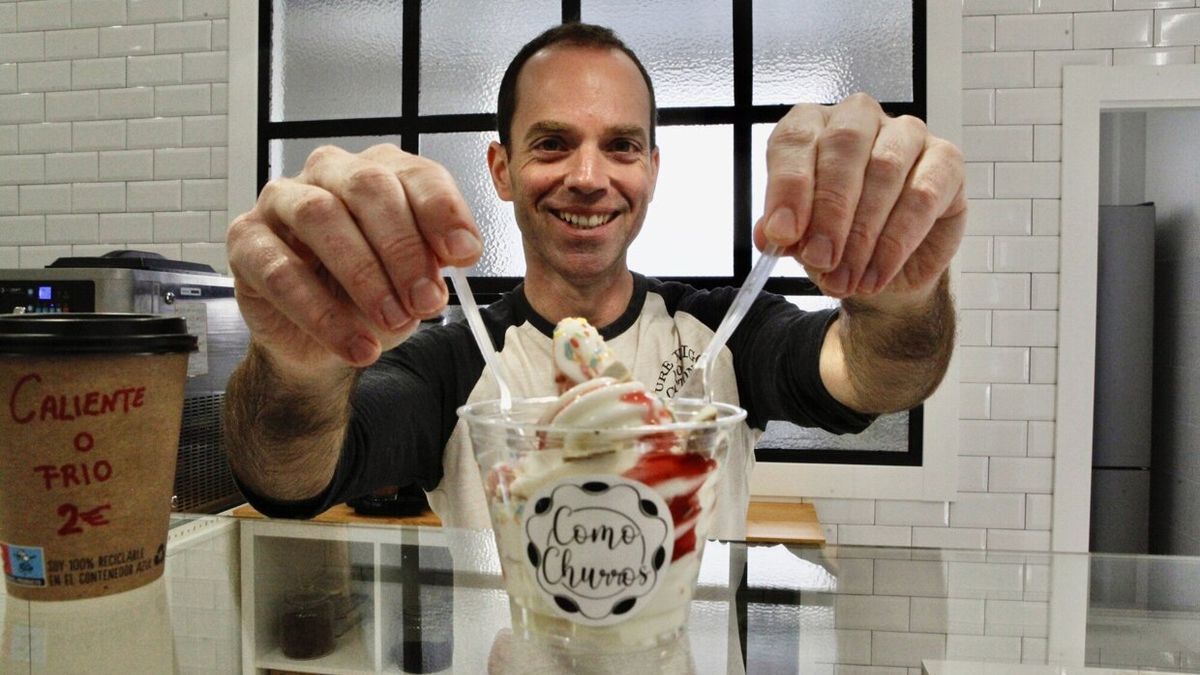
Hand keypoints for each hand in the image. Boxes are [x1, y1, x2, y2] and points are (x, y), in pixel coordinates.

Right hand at [226, 144, 482, 376]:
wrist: (322, 341)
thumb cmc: (371, 297)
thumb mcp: (414, 281)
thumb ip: (434, 261)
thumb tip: (458, 250)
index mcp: (380, 171)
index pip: (415, 174)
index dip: (442, 211)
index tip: (464, 254)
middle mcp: (331, 173)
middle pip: (368, 188)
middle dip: (403, 249)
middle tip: (427, 301)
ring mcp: (282, 201)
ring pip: (321, 216)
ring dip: (364, 276)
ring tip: (393, 323)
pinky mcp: (246, 240)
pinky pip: (281, 270)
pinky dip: (323, 314)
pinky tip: (355, 345)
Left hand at [753, 93, 965, 305]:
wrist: (880, 270)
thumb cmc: (836, 239)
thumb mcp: (800, 238)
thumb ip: (784, 231)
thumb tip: (770, 234)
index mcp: (813, 125)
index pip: (795, 139)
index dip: (788, 187)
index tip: (781, 234)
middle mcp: (859, 119)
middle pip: (843, 146)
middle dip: (829, 210)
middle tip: (819, 258)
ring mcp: (906, 134)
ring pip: (885, 169)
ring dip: (863, 233)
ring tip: (846, 278)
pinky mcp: (945, 161)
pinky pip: (922, 196)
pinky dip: (896, 242)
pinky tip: (877, 273)